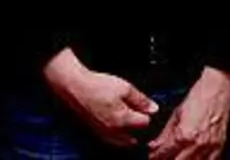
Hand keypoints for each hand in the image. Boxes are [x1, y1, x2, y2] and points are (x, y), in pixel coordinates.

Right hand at [43, 49, 158, 147]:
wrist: (76, 87)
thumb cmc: (97, 86)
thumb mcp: (125, 87)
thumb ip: (141, 99)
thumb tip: (153, 108)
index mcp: (123, 120)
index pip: (144, 123)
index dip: (147, 113)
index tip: (144, 106)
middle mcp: (113, 131)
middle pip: (134, 137)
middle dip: (138, 128)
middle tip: (138, 115)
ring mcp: (104, 134)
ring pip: (122, 142)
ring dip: (128, 134)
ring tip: (128, 121)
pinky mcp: (96, 132)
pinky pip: (111, 140)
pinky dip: (117, 136)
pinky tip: (116, 125)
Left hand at [148, 67, 229, 159]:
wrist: (218, 90)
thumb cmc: (199, 98)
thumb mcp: (176, 115)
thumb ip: (164, 134)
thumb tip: (154, 146)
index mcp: (184, 135)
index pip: (165, 154)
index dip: (155, 156)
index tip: (153, 156)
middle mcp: (197, 145)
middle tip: (163, 157)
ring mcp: (209, 148)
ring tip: (177, 156)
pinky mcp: (219, 148)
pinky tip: (194, 158)